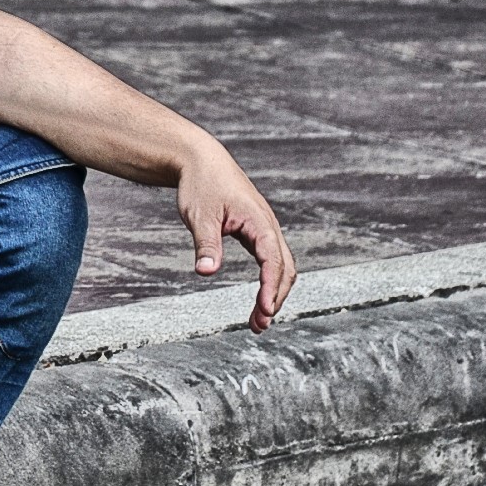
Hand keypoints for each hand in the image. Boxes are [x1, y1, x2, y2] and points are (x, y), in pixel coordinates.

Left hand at [177, 143, 295, 332]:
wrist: (201, 160)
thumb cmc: (200, 184)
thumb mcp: (199, 216)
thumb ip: (206, 244)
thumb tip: (205, 272)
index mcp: (259, 221)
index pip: (273, 261)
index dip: (271, 288)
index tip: (265, 311)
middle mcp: (268, 226)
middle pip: (285, 268)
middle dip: (276, 297)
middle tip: (258, 325)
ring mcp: (264, 228)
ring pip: (281, 265)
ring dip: (274, 292)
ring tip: (257, 321)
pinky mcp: (256, 231)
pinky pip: (271, 259)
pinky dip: (269, 281)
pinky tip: (259, 298)